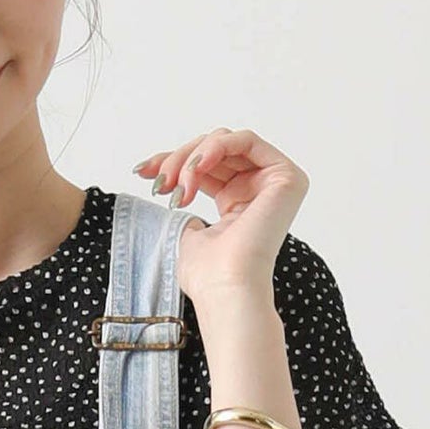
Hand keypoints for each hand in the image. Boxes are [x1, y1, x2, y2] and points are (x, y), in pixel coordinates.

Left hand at [134, 127, 309, 303]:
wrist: (225, 288)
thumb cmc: (207, 274)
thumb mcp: (187, 228)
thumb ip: (186, 199)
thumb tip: (171, 183)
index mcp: (238, 203)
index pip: (205, 167)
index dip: (172, 162)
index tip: (143, 172)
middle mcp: (258, 190)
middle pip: (214, 150)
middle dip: (179, 160)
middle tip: (160, 184)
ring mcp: (274, 183)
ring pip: (226, 142)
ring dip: (192, 158)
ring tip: (178, 186)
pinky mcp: (286, 177)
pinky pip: (247, 140)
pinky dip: (216, 146)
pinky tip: (197, 166)